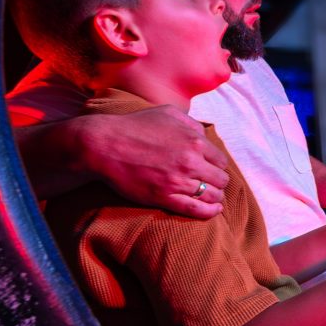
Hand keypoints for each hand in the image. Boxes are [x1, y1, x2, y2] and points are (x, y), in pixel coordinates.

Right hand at [84, 106, 230, 217]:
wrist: (104, 145)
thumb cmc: (134, 126)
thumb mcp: (167, 113)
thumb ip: (191, 123)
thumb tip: (204, 136)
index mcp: (194, 141)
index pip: (221, 161)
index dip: (217, 166)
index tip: (211, 169)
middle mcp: (190, 162)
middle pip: (220, 179)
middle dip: (218, 182)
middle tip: (212, 184)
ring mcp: (177, 181)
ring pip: (211, 195)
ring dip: (215, 197)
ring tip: (213, 198)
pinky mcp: (164, 197)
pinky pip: (195, 209)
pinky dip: (209, 212)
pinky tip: (214, 210)